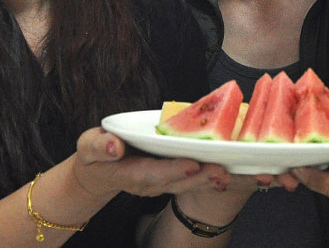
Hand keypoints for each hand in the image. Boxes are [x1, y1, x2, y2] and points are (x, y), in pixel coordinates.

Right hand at [73, 127, 229, 198]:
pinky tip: (240, 173)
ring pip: (193, 182)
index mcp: (132, 173)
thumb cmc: (95, 155)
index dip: (173, 169)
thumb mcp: (88, 147)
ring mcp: (163, 182)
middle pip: (180, 181)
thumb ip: (98, 146)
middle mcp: (152, 182)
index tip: (192, 164)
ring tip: (240, 175)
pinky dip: (218, 177)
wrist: (98, 172)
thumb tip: (112, 146)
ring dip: (217, 180)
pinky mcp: (174, 177)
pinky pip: (197, 177)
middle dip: (203, 177)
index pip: (154, 172)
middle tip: (225, 172)